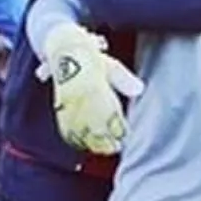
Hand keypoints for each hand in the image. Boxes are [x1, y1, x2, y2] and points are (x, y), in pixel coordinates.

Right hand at [32, 24, 144, 154]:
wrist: (64, 52)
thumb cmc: (92, 60)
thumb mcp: (111, 66)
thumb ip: (124, 80)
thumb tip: (140, 90)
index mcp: (97, 90)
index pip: (112, 119)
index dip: (120, 130)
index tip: (125, 134)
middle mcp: (83, 102)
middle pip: (99, 132)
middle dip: (109, 142)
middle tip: (117, 146)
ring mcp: (71, 108)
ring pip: (84, 135)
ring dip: (95, 144)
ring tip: (105, 149)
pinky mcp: (61, 112)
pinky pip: (69, 132)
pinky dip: (78, 141)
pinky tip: (85, 144)